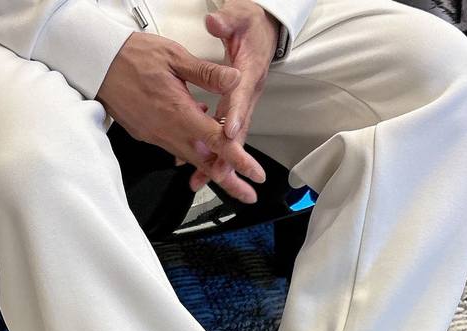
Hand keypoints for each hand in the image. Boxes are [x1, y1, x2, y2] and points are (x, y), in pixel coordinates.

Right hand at [96, 32, 265, 202]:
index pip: (217, 142)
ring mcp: (157, 136)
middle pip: (205, 164)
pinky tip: (204, 153)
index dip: (239, 160)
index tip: (254, 174)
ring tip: (232, 181)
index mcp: (179, 112)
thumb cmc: (132, 56)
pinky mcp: (149, 136)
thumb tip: (234, 79)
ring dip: (212, 172)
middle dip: (229, 182)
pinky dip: (193, 156)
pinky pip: (176, 150)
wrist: (97, 64)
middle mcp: (169, 131)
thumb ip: (207, 73)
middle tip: (248, 196)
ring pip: (192, 160)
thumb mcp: (174, 57)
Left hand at [189, 0, 279, 198]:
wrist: (264, 30)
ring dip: (221, 160)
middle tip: (218, 172)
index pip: (242, 97)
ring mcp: (244, 105)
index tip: (229, 132)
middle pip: (239, 128)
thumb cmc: (250, 25)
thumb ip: (226, 22)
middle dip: (229, 153)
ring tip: (205, 178)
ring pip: (233, 137)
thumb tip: (215, 22)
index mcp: (250, 73)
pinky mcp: (238, 110)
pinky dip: (216, 152)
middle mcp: (249, 94)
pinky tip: (202, 165)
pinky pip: (226, 135)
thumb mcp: (240, 17)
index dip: (235, 115)